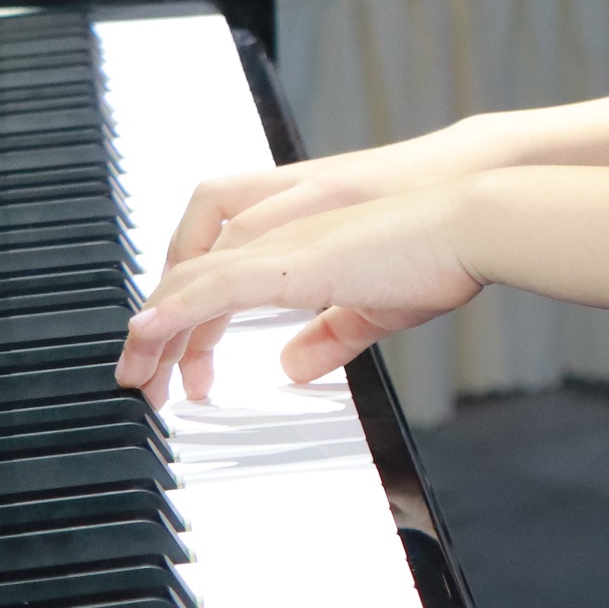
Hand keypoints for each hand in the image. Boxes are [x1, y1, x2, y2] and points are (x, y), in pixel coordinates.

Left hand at [115, 178, 488, 402]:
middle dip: (155, 336)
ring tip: (137, 376)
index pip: (213, 279)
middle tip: (142, 385)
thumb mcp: (375, 307)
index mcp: (295, 247)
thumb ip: (330, 336)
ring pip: (189, 281)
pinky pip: (214, 284)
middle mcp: (277, 236)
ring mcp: (282, 243)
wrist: (471, 222)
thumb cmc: (438, 255)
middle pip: (186, 278)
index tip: (176, 372)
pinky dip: (175, 308)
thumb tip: (292, 367)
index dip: (185, 325)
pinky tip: (149, 332)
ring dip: (155, 333)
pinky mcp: (292, 259)